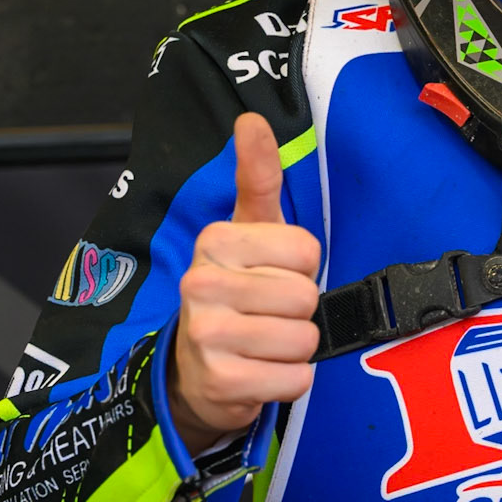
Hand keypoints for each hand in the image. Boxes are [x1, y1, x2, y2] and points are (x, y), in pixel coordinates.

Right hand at [169, 112, 320, 455]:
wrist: (195, 370)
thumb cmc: (235, 293)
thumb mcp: (246, 233)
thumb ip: (257, 178)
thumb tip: (251, 119)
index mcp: (215, 241)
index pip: (307, 251)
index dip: (303, 268)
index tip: (273, 275)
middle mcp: (202, 284)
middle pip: (306, 297)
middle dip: (300, 312)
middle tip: (268, 315)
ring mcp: (207, 336)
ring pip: (304, 339)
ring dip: (296, 349)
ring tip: (265, 344)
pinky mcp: (221, 383)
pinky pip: (296, 379)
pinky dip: (289, 382)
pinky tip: (261, 372)